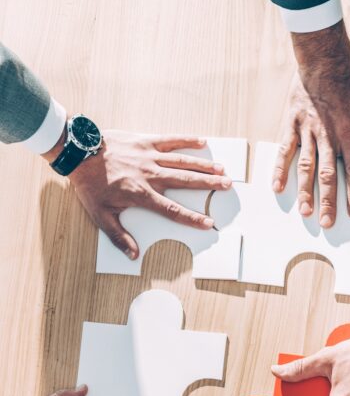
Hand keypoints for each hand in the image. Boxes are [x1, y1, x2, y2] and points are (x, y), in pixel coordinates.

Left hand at [47, 131, 231, 258]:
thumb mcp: (100, 215)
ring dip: (203, 165)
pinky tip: (201, 142)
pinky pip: (169, 140)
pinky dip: (186, 140)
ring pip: (182, 162)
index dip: (192, 217)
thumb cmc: (89, 184)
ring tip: (221, 169)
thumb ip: (119, 236)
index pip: (173, 210)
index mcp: (142, 195)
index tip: (207, 222)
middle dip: (208, 185)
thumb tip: (133, 254)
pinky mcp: (145, 142)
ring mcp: (149, 157)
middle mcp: (150, 176)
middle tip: (226, 186)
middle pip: (186, 182)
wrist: (78, 152)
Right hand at [274, 22, 349, 226]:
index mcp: (349, 133)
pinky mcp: (291, 124)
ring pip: (306, 167)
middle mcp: (328, 136)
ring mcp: (307, 131)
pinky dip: (280, 169)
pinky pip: (285, 150)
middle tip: (327, 222)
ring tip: (305, 212)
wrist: (324, 57)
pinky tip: (278, 187)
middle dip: (328, 201)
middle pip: (328, 175)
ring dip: (305, 192)